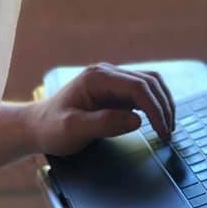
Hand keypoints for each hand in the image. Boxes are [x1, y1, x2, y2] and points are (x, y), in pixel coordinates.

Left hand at [31, 62, 175, 157]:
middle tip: (169, 134)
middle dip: (163, 107)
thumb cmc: (51, 128)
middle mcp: (107, 74)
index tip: (163, 131)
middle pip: (149, 82)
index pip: (138, 87)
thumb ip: (103, 124)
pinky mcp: (115, 92)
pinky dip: (154, 106)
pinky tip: (158, 122)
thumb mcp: (73, 130)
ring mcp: (112, 81)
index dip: (155, 108)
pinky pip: (142, 93)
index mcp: (97, 78)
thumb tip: (137, 120)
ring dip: (162, 104)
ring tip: (167, 129)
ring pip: (150, 85)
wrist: (37, 127)